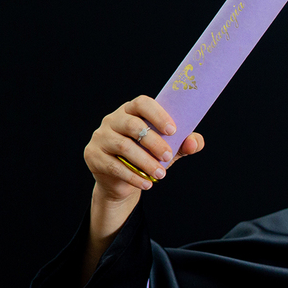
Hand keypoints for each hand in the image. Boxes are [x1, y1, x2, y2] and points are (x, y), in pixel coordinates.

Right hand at [80, 96, 204, 284]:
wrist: (123, 181)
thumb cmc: (148, 157)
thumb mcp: (169, 149)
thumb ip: (184, 143)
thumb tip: (194, 143)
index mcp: (131, 111)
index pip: (142, 103)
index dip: (158, 114)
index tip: (173, 130)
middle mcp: (112, 120)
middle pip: (133, 126)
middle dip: (155, 142)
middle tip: (169, 157)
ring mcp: (100, 137)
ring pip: (124, 147)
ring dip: (146, 162)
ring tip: (161, 174)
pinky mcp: (93, 155)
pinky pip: (114, 166)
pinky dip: (134, 176)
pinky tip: (147, 184)